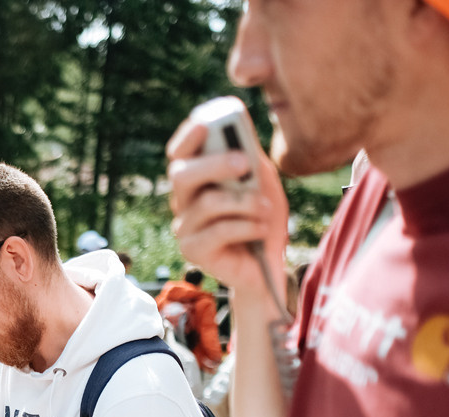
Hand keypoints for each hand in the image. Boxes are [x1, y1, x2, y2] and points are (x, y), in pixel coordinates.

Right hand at [166, 118, 288, 304]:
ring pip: (207, 203)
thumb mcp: (260, 179)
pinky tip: (262, 230)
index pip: (180, 153)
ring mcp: (185, 227)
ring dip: (244, 202)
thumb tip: (240, 123)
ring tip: (267, 208)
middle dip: (214, 164)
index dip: (187, 137)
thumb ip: (249, 154)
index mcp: (197, 178)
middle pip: (182, 174)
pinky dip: (247, 226)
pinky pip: (218, 231)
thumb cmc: (261, 217)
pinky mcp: (193, 251)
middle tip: (244, 162)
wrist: (269, 262)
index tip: (205, 123)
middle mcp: (184, 201)